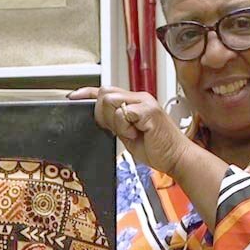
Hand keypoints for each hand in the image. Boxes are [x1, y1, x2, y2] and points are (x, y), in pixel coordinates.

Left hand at [68, 86, 191, 174]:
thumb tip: (100, 118)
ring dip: (115, 122)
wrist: (177, 158)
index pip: (106, 91)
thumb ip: (116, 124)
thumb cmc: (158, 149)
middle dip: (102, 114)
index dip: (87, 93)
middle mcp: (140, 98)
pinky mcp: (149, 111)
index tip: (72, 97)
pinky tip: (137, 134)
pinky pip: (124, 113)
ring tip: (130, 133)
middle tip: (115, 130)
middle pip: (105, 93)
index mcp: (135, 102)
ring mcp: (145, 103)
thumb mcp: (129, 135)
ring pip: (111, 101)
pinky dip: (125, 127)